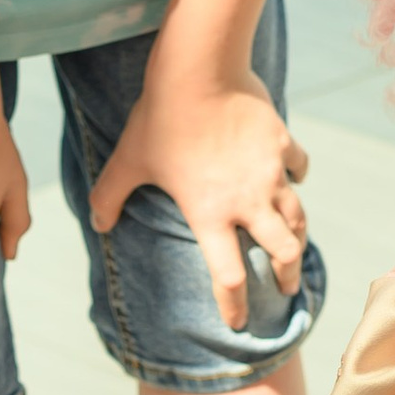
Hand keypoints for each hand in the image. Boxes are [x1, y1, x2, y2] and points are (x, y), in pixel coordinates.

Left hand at [86, 67, 305, 334]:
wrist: (198, 70)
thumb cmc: (159, 117)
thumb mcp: (128, 160)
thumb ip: (109, 195)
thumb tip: (96, 223)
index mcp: (210, 215)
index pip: (229, 278)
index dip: (234, 307)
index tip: (237, 324)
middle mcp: (247, 202)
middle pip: (284, 254)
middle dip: (288, 277)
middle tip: (285, 288)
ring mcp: (269, 173)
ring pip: (297, 216)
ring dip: (297, 235)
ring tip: (295, 244)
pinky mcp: (281, 143)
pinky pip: (298, 167)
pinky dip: (296, 176)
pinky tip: (292, 175)